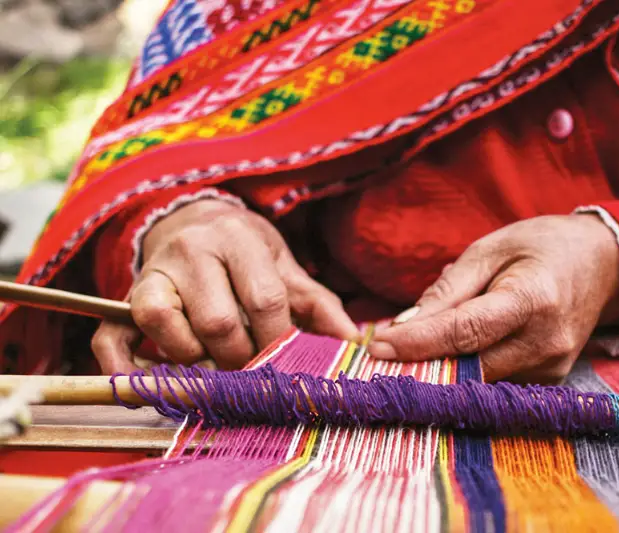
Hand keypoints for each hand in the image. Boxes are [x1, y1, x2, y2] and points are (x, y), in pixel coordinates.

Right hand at [92, 199, 357, 373]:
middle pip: (217, 321)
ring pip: (165, 325)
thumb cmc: (247, 251)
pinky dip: (124, 367)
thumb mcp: (285, 266)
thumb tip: (354, 344)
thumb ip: (318, 304)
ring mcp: (154, 273)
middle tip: (251, 370)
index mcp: (239, 240)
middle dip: (240, 358)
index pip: (264, 299)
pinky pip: (112, 335)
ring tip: (212, 366)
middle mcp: (192, 251)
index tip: (287, 363)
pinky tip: (147, 387)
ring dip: (192, 361)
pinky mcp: (128, 296)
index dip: (278, 341)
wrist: (194, 219)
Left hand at [369, 215, 618, 382]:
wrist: (602, 265)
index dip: (418, 343)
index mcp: (533, 299)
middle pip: (469, 367)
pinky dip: (465, 370)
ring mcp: (552, 368)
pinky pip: (495, 382)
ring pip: (479, 380)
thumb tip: (404, 325)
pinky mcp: (550, 381)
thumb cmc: (541, 247)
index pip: (465, 332)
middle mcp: (547, 342)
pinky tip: (448, 353)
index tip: (377, 347)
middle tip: (379, 355)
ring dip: (441, 368)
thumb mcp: (491, 248)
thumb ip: (449, 289)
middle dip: (421, 363)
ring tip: (412, 348)